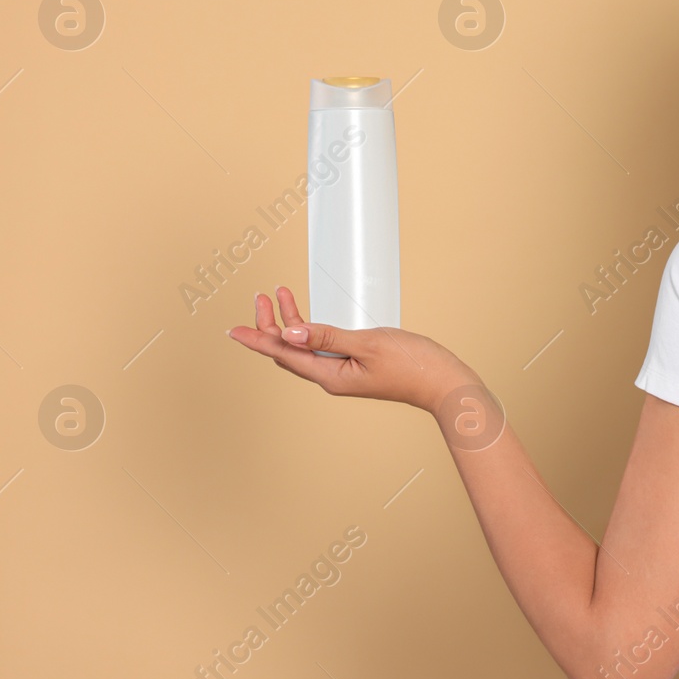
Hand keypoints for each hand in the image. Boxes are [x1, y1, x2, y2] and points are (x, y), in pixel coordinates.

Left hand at [228, 287, 480, 414]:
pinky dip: (310, 329)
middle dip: (270, 325)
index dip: (257, 339)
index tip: (234, 329)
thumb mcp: (368, 344)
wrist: (444, 383)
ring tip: (281, 295)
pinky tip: (309, 317)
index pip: (283, 354)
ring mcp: (343, 373)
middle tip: (261, 298)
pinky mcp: (355, 366)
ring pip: (303, 348)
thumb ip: (328, 336)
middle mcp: (331, 377)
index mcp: (329, 376)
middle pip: (288, 351)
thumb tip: (290, 333)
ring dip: (289, 323)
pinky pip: (321, 348)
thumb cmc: (414, 365)